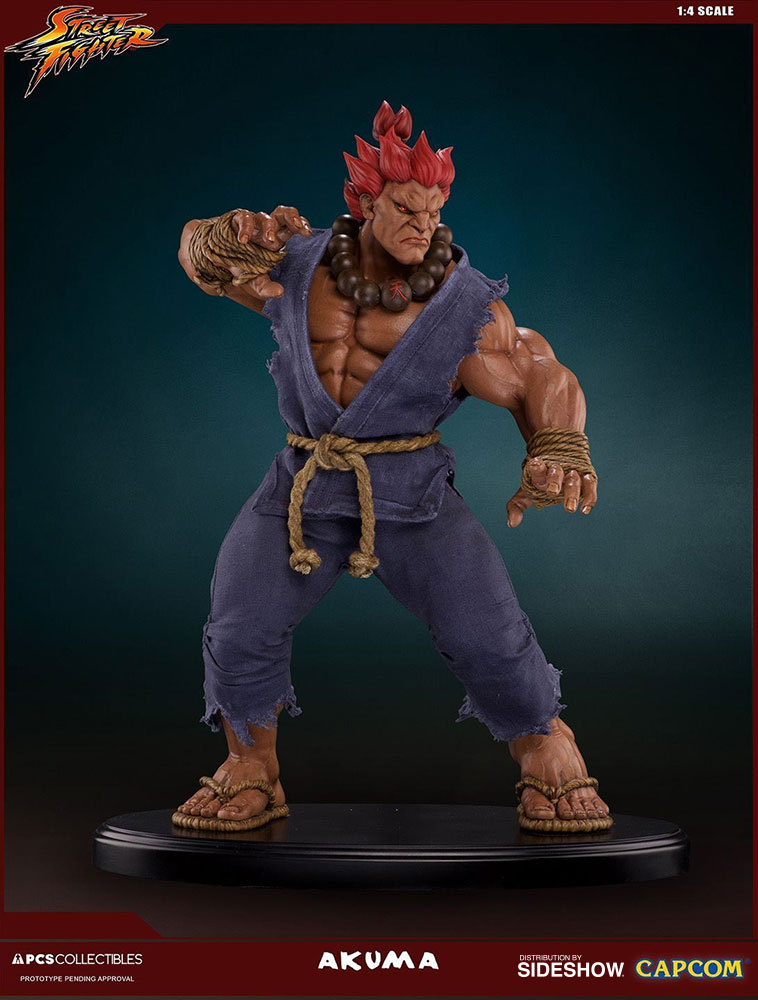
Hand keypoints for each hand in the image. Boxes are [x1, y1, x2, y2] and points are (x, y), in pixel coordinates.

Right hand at [178, 205, 311, 298]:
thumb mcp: (253, 281)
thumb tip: (280, 293)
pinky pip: (241, 218)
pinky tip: (242, 240)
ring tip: (270, 240)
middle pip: (282, 214)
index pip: (291, 226)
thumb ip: (266, 288)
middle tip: (299, 228)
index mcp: (274, 240)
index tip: (308, 232)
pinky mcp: (234, 221)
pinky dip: (243, 229)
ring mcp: (250, 224)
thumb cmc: (238, 268)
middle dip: (292, 218)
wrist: (212, 260)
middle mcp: (264, 229)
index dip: (300, 225)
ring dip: (268, 227)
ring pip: (263, 216)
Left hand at [506, 457, 597, 527]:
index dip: (537, 467)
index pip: (538, 468)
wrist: (563, 457)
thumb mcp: (526, 492)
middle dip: (554, 481)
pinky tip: (585, 509)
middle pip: (556, 472)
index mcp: (541, 470)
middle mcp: (558, 469)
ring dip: (573, 493)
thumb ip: (516, 506)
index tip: (535, 465)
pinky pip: (590, 485)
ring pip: (574, 479)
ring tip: (570, 509)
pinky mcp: (587, 476)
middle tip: (552, 492)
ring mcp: (573, 472)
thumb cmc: (542, 481)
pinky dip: (590, 496)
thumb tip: (511, 524)